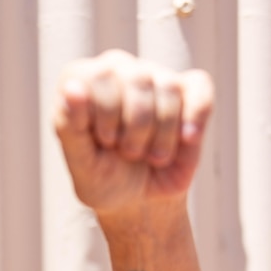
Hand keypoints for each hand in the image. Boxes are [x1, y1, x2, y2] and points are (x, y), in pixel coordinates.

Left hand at [53, 49, 212, 218]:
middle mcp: (116, 69)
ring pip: (167, 89)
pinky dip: (194, 120)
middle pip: (135, 78)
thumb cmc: (103, 177)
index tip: (104, 142)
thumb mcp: (81, 162)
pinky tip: (185, 140)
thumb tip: (72, 87)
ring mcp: (153, 77)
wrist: (140, 201)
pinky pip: (200, 92)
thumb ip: (70, 126)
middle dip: (134, 127)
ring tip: (149, 156)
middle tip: (127, 152)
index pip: (98, 76)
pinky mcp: (189, 91)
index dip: (105, 116)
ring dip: (160, 135)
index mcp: (80, 80)